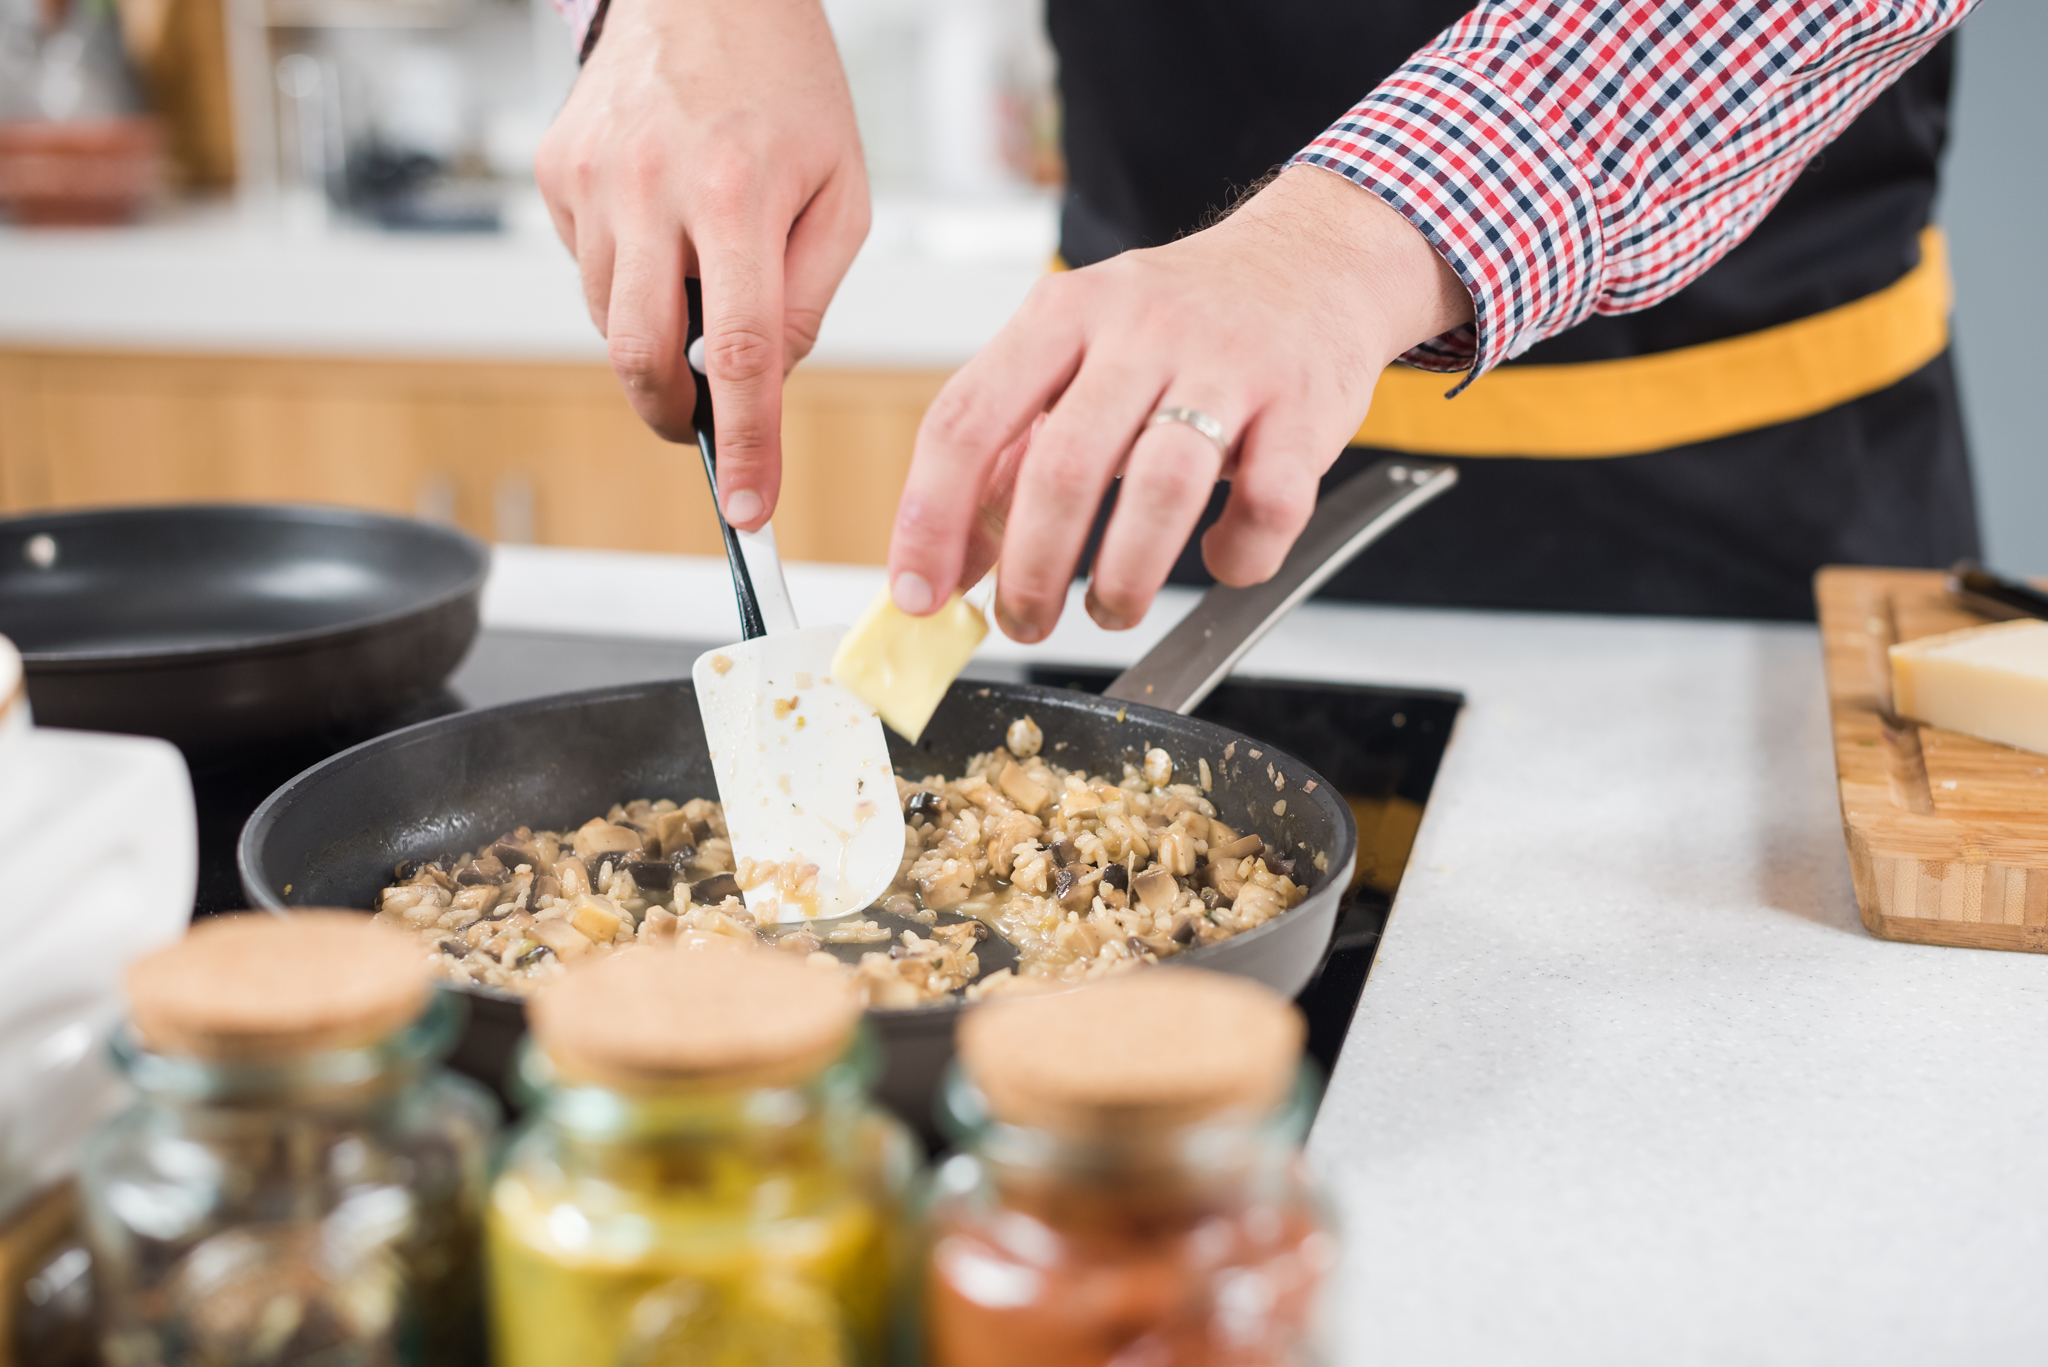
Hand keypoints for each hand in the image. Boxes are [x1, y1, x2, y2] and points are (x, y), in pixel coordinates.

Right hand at [534, 0, 866, 528]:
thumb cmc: (788, 89)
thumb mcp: (843, 193)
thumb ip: (809, 299)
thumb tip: (763, 382)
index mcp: (737, 193)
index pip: (740, 353)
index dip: (747, 442)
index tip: (751, 509)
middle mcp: (651, 187)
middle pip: (641, 356)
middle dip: (674, 415)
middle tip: (706, 426)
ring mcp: (590, 180)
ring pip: (608, 320)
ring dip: (655, 337)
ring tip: (700, 276)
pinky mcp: (554, 174)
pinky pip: (587, 271)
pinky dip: (627, 281)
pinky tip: (662, 231)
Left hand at [885, 166, 1472, 639]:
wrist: (1316, 258)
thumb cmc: (1184, 320)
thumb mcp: (1078, 351)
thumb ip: (1011, 447)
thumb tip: (948, 557)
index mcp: (1062, 314)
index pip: (967, 418)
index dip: (930, 517)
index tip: (916, 591)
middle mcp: (1140, 330)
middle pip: (1062, 467)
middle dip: (1031, 570)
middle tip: (1023, 622)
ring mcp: (1226, 365)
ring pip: (1160, 489)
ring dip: (1124, 578)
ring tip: (1109, 611)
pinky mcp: (1302, 407)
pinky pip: (1267, 505)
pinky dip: (1238, 556)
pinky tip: (1222, 558)